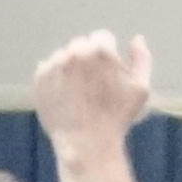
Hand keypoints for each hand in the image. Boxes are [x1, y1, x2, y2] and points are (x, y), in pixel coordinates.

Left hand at [31, 28, 151, 146]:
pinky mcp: (39, 79)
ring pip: (64, 56)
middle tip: (92, 83)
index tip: (107, 73)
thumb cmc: (116, 118)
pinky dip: (55, 78)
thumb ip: (142, 59)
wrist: (86, 144)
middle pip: (82, 44)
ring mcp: (54, 65)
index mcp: (100, 50)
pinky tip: (65, 96)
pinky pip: (47, 68)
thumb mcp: (140, 89)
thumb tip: (137, 39)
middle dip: (88, 58)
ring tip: (77, 92)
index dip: (107, 56)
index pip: (102, 37)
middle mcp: (75, 52)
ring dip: (70, 67)